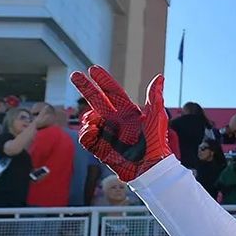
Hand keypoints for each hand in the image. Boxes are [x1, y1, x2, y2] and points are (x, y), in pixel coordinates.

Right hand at [70, 66, 171, 181]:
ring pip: (88, 118)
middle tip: (75, 75)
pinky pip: (85, 136)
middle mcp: (115, 121)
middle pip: (96, 100)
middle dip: (85, 87)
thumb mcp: (157, 117)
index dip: (103, 81)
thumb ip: (155, 97)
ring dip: (89, 117)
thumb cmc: (156, 142)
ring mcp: (106, 133)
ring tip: (95, 121)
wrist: (150, 166)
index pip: (113, 92)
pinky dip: (86, 132)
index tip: (93, 69)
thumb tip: (160, 77)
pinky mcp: (99, 147)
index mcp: (128, 112)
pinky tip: (93, 131)